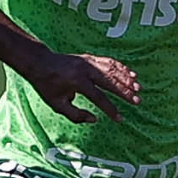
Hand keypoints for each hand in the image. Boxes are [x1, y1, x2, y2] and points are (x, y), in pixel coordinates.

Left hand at [18, 48, 140, 123]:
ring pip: (112, 69)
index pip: (99, 98)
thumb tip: (95, 120)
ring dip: (126, 79)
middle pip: (110, 81)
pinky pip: (109, 62)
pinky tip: (131, 75)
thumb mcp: (57, 105)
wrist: (40, 63)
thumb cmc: (47, 86)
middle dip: (125, 92)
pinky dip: (121, 68)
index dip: (110, 110)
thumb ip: (75, 115)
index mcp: (77, 82)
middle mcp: (85, 70)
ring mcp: (88, 62)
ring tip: (138, 88)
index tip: (120, 119)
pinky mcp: (90, 58)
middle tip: (137, 102)